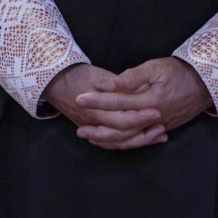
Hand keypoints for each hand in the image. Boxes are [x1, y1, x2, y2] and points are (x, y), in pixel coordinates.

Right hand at [43, 64, 165, 150]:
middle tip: (161, 125)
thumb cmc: (78, 75)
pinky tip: (142, 139)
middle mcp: (95, 124)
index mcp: (96, 110)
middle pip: (123, 135)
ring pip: (118, 142)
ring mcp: (94, 129)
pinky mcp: (94, 129)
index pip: (122, 120)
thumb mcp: (98, 75)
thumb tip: (138, 90)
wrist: (55, 82)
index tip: (156, 112)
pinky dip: (127, 142)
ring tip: (157, 135)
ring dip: (139, 140)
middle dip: (144, 132)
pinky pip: (111, 142)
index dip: (140, 118)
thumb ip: (118, 85)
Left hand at [75, 57, 211, 143]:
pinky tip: (111, 140)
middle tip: (78, 127)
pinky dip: (123, 142)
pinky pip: (138, 140)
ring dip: (108, 138)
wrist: (205, 85)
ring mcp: (157, 125)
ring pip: (129, 138)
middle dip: (98, 127)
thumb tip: (113, 83)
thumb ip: (135, 76)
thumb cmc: (181, 72)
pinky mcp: (161, 128)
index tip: (81, 97)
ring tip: (91, 137)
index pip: (118, 102)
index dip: (98, 100)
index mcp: (150, 100)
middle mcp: (152, 117)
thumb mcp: (158, 66)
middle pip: (120, 127)